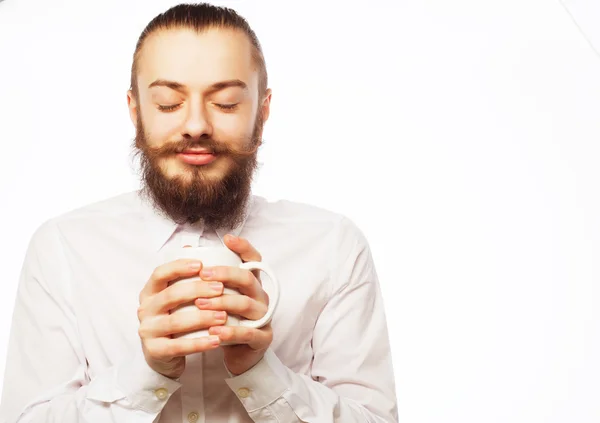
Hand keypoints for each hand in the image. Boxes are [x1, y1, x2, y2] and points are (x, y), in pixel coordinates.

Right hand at [137, 259, 226, 378]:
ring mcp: (147, 331)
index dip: (179, 267)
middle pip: (170, 295)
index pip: (160, 273)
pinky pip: (178, 346)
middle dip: (197, 290)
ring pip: (175, 321)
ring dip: (202, 318)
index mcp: (150, 292)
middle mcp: (145, 309)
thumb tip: (191, 246)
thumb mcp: (177, 297)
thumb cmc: (176, 317)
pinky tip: (217, 340)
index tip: (201, 265)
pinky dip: (199, 343)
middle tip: (220, 288)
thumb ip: (184, 275)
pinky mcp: (155, 351)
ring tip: (224, 316)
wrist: (164, 354)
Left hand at [195, 235, 272, 374]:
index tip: (227, 239)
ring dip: (223, 303)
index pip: (253, 259)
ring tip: (201, 305)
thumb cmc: (225, 320)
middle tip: (203, 274)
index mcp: (250, 283)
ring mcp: (263, 317)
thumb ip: (206, 276)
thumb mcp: (217, 297)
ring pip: (247, 304)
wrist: (237, 354)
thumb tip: (187, 250)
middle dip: (225, 274)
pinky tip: (214, 331)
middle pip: (248, 278)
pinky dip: (231, 331)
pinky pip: (249, 333)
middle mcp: (260, 296)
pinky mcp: (262, 338)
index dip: (244, 247)